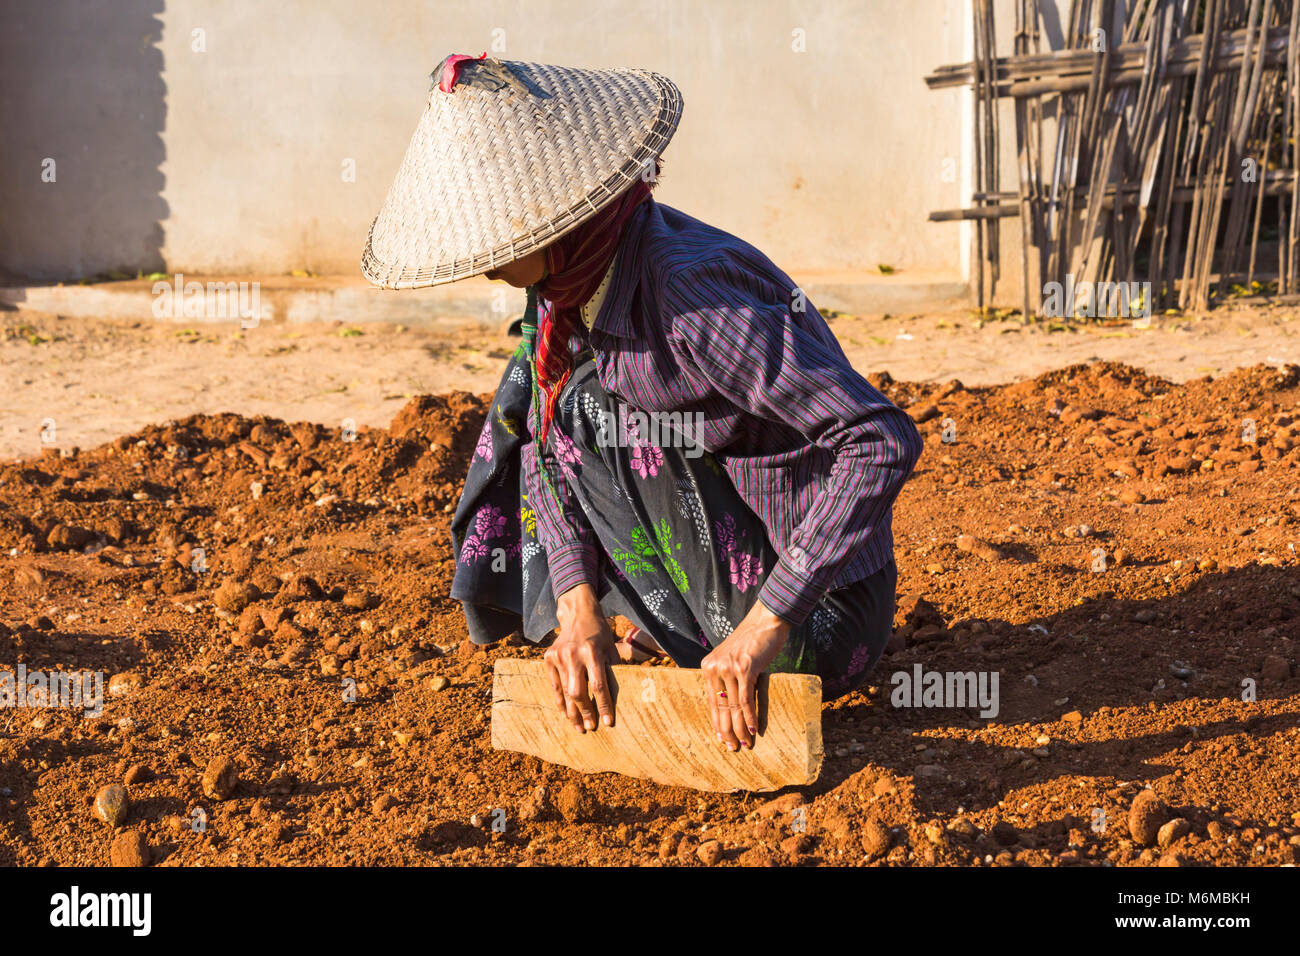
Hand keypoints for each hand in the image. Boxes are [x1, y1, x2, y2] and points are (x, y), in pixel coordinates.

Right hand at [544, 584, 615, 732]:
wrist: (578, 614)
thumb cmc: (599, 634)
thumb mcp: (611, 649)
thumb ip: (612, 672)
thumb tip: (619, 699)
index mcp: (592, 652)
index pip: (599, 686)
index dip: (604, 706)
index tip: (607, 723)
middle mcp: (573, 654)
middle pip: (578, 692)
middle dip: (585, 712)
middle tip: (590, 727)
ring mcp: (558, 656)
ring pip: (564, 692)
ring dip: (571, 712)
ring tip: (578, 726)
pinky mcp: (549, 657)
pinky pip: (554, 685)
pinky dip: (560, 701)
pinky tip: (565, 713)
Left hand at [701, 599, 791, 750]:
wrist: (766, 621)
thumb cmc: (752, 641)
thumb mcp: (734, 659)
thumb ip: (728, 676)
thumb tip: (731, 704)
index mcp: (709, 666)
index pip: (711, 701)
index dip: (716, 722)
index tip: (721, 738)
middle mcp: (715, 667)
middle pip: (720, 707)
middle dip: (727, 730)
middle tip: (733, 748)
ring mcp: (729, 668)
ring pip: (732, 706)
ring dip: (739, 728)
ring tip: (745, 744)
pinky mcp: (744, 669)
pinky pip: (745, 699)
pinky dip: (749, 717)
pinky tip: (753, 729)